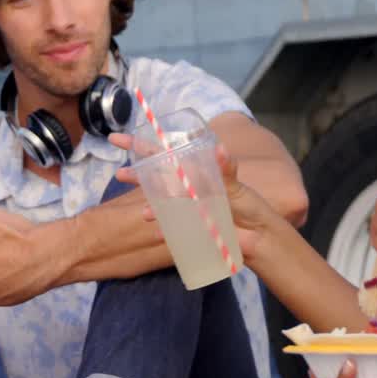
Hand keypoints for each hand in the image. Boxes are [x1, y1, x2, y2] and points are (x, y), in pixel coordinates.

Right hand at [109, 135, 281, 260]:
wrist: (258, 238)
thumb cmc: (249, 206)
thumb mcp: (237, 184)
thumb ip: (226, 168)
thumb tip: (219, 149)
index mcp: (194, 172)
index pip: (165, 154)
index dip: (141, 146)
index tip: (118, 139)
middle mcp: (186, 188)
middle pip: (155, 177)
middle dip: (136, 175)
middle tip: (119, 175)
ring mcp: (185, 208)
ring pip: (160, 204)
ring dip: (149, 207)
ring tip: (144, 213)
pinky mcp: (188, 228)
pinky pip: (171, 228)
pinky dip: (164, 229)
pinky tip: (159, 231)